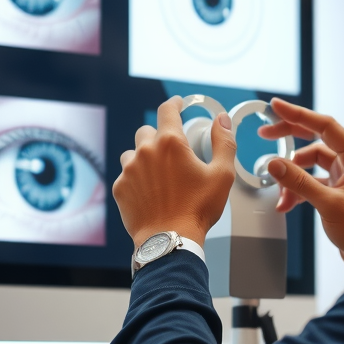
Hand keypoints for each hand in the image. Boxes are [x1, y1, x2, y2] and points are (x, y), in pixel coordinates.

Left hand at [113, 96, 236, 248]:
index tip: (178, 104)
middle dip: (160, 137)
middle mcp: (145, 151)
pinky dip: (137, 178)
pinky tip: (151, 192)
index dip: (174, 103)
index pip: (167, 109)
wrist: (170, 240)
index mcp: (170, 143)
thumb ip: (224, 142)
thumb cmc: (197, 209)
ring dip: (145, 157)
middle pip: (148, 131)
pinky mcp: (120, 187)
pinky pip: (126, 174)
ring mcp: (129, 170)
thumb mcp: (222, 175)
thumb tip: (222, 120)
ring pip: (133, 152)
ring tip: (160, 175)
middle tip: (173, 154)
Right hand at [259, 98, 343, 269]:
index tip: (276, 107)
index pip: (325, 126)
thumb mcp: (328, 203)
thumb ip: (299, 182)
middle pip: (316, 140)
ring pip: (310, 164)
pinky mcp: (337, 189)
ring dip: (292, 177)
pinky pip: (311, 181)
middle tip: (265, 134)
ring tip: (281, 194)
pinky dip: (298, 190)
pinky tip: (287, 203)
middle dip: (290, 139)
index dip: (299, 115)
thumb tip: (273, 164)